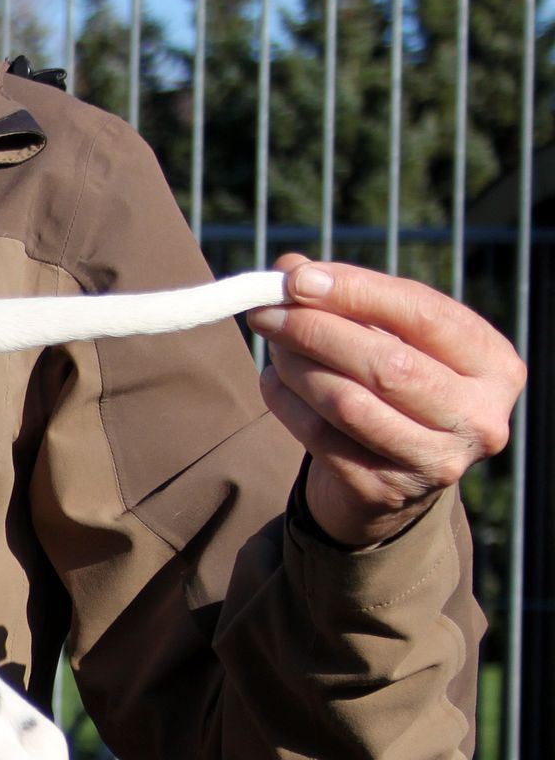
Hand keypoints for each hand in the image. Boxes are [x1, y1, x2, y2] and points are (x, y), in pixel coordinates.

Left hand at [248, 254, 525, 547]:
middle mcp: (478, 416)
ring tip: (272, 343)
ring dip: (297, 366)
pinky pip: (320, 437)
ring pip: (349, 403)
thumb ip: (347, 299)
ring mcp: (436, 460)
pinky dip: (286, 403)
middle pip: (387, 363)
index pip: (423, 314)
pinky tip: (274, 381)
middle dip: (316, 330)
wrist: (388, 484)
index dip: (356, 292)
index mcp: (493, 364)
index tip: (297, 279)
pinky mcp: (385, 491)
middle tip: (266, 310)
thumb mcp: (386, 338)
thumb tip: (290, 268)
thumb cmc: (393, 391)